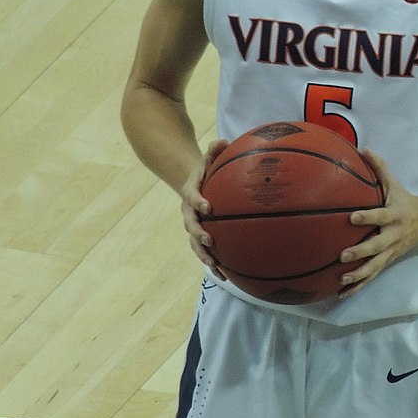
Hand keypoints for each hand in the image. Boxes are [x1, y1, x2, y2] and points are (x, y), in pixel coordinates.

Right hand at [182, 139, 228, 276]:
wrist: (193, 181)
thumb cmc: (207, 168)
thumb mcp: (209, 156)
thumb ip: (215, 149)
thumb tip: (223, 141)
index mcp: (191, 191)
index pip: (192, 197)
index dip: (198, 202)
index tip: (208, 207)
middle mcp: (189, 211)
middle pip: (190, 225)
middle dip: (198, 234)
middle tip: (209, 241)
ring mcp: (194, 225)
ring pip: (195, 243)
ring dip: (204, 255)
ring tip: (215, 266)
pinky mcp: (201, 235)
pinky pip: (206, 251)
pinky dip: (215, 264)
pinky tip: (228, 277)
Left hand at [338, 149, 417, 296]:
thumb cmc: (405, 200)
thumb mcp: (395, 183)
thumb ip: (379, 167)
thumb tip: (363, 148)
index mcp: (393, 216)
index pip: (379, 217)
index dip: (367, 218)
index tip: (352, 218)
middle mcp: (392, 236)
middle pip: (377, 247)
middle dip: (360, 253)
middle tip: (342, 256)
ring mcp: (391, 251)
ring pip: (375, 267)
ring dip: (358, 275)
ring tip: (341, 281)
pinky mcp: (388, 261)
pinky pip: (372, 276)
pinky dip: (358, 286)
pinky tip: (342, 294)